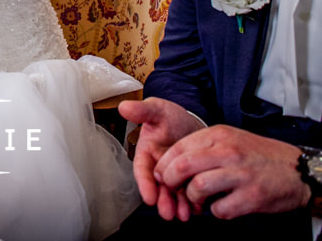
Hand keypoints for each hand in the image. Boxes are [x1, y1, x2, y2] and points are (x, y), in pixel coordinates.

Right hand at [117, 98, 204, 218]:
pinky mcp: (188, 182)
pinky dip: (192, 204)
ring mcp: (173, 177)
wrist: (194, 123)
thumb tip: (123, 107)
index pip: (142, 171)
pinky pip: (189, 195)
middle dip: (162, 201)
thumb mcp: (158, 110)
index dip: (145, 185)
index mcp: (146, 153)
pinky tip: (197, 208)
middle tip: (168, 212)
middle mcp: (157, 168)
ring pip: (173, 195)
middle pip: (157, 188)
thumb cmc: (172, 118)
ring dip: (176, 206)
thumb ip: (142, 110)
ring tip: (183, 214)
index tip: (149, 198)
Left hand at [153, 124, 309, 220]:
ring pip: (198, 187)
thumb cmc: (260, 156)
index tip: (163, 175)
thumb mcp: (232, 139)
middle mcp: (228, 151)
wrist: (300, 170)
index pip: (179, 147)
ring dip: (193, 198)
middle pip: (183, 166)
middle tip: (175, 189)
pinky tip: (223, 207)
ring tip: (200, 200)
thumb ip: (204, 148)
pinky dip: (216, 212)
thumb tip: (173, 163)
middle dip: (171, 181)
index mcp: (220, 135)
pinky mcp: (252, 196)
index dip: (165, 164)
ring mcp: (241, 174)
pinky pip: (220, 209)